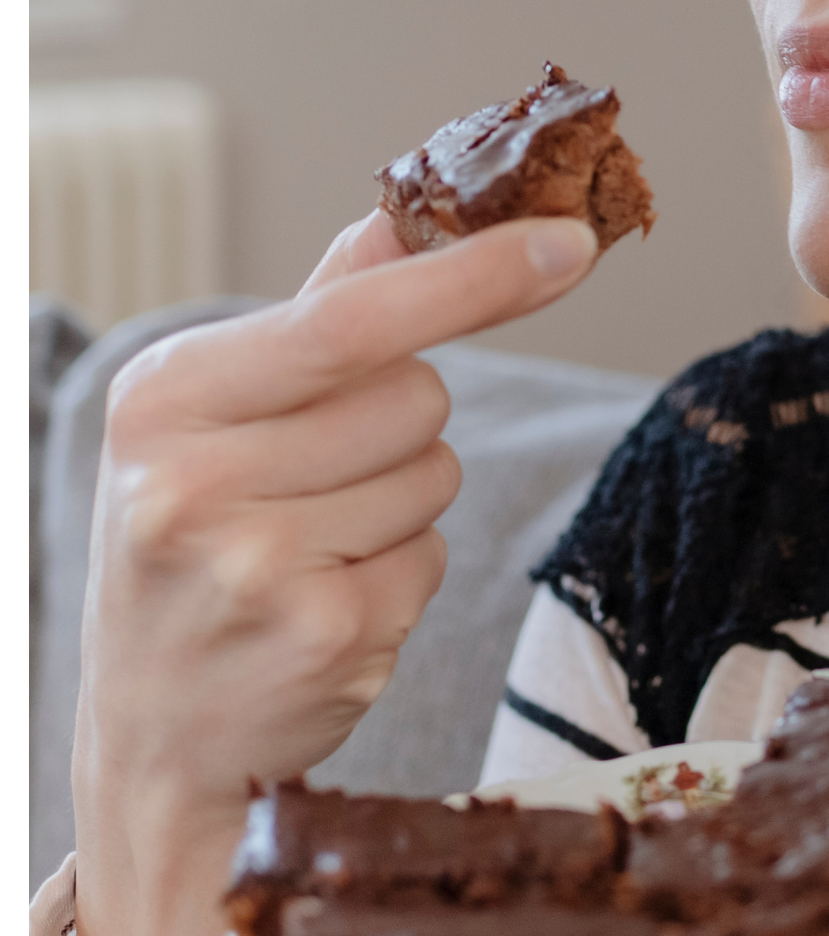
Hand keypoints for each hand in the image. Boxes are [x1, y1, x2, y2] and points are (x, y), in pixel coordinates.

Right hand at [70, 209, 599, 935]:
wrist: (150, 731)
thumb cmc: (194, 540)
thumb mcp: (217, 413)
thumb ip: (323, 306)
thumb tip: (415, 205)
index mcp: (165, 396)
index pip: (354, 319)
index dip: (474, 276)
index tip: (571, 242)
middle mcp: (192, 480)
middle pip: (418, 398)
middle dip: (403, 426)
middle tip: (316, 481)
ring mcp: (257, 570)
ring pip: (437, 476)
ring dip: (403, 504)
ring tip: (312, 547)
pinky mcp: (324, 641)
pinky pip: (434, 559)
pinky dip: (404, 575)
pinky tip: (327, 604)